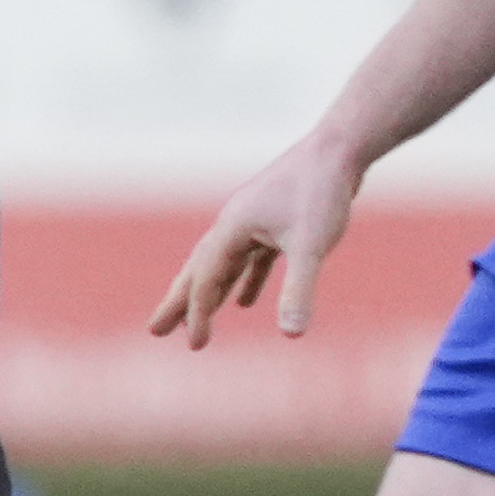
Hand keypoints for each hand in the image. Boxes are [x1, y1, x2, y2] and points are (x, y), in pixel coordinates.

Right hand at [147, 136, 361, 347]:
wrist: (339, 149)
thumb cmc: (322, 192)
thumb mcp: (311, 246)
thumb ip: (298, 291)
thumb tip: (292, 336)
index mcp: (233, 228)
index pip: (206, 279)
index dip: (198, 314)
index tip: (196, 346)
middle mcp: (235, 224)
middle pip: (198, 270)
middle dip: (178, 302)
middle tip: (155, 330)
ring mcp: (253, 221)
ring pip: (222, 265)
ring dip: (208, 293)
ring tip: (193, 320)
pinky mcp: (275, 221)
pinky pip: (251, 259)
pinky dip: (244, 281)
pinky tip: (244, 302)